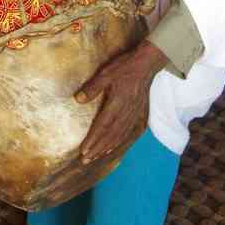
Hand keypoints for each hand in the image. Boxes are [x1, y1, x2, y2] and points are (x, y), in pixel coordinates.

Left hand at [74, 42, 168, 163]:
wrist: (147, 64)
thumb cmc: (125, 67)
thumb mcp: (106, 73)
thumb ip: (92, 88)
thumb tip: (78, 99)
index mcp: (117, 104)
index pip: (102, 126)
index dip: (93, 140)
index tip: (83, 151)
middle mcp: (126, 113)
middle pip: (110, 136)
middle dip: (97, 149)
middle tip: (85, 160)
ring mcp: (133, 114)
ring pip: (119, 136)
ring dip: (106, 148)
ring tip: (96, 157)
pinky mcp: (138, 113)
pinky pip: (128, 132)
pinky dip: (119, 142)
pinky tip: (113, 147)